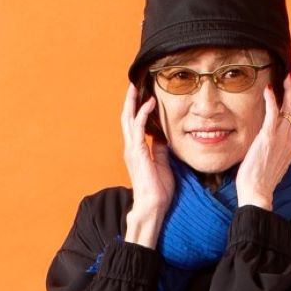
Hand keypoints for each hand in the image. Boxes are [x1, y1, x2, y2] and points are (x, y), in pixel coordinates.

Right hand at [122, 80, 174, 218]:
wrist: (153, 206)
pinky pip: (139, 127)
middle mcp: (131, 148)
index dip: (136, 110)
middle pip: (127, 118)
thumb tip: (163, 137)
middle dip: (130, 100)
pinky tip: (150, 103)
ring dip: (133, 102)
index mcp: (136, 151)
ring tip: (137, 87)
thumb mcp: (162, 164)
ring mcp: (132, 149)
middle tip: (135, 84)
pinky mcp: (138, 152)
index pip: (134, 125)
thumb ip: (160, 150)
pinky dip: (143, 113)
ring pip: (129, 119)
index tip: (142, 96)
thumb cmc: (158, 190)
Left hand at [234, 73, 290, 209]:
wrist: (257, 193)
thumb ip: (276, 150)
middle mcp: (290, 141)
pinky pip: (273, 113)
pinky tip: (268, 89)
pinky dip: (272, 99)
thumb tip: (271, 142)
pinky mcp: (268, 137)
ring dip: (288, 91)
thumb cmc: (260, 182)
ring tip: (284, 79)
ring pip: (290, 108)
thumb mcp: (273, 163)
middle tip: (290, 80)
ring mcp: (281, 139)